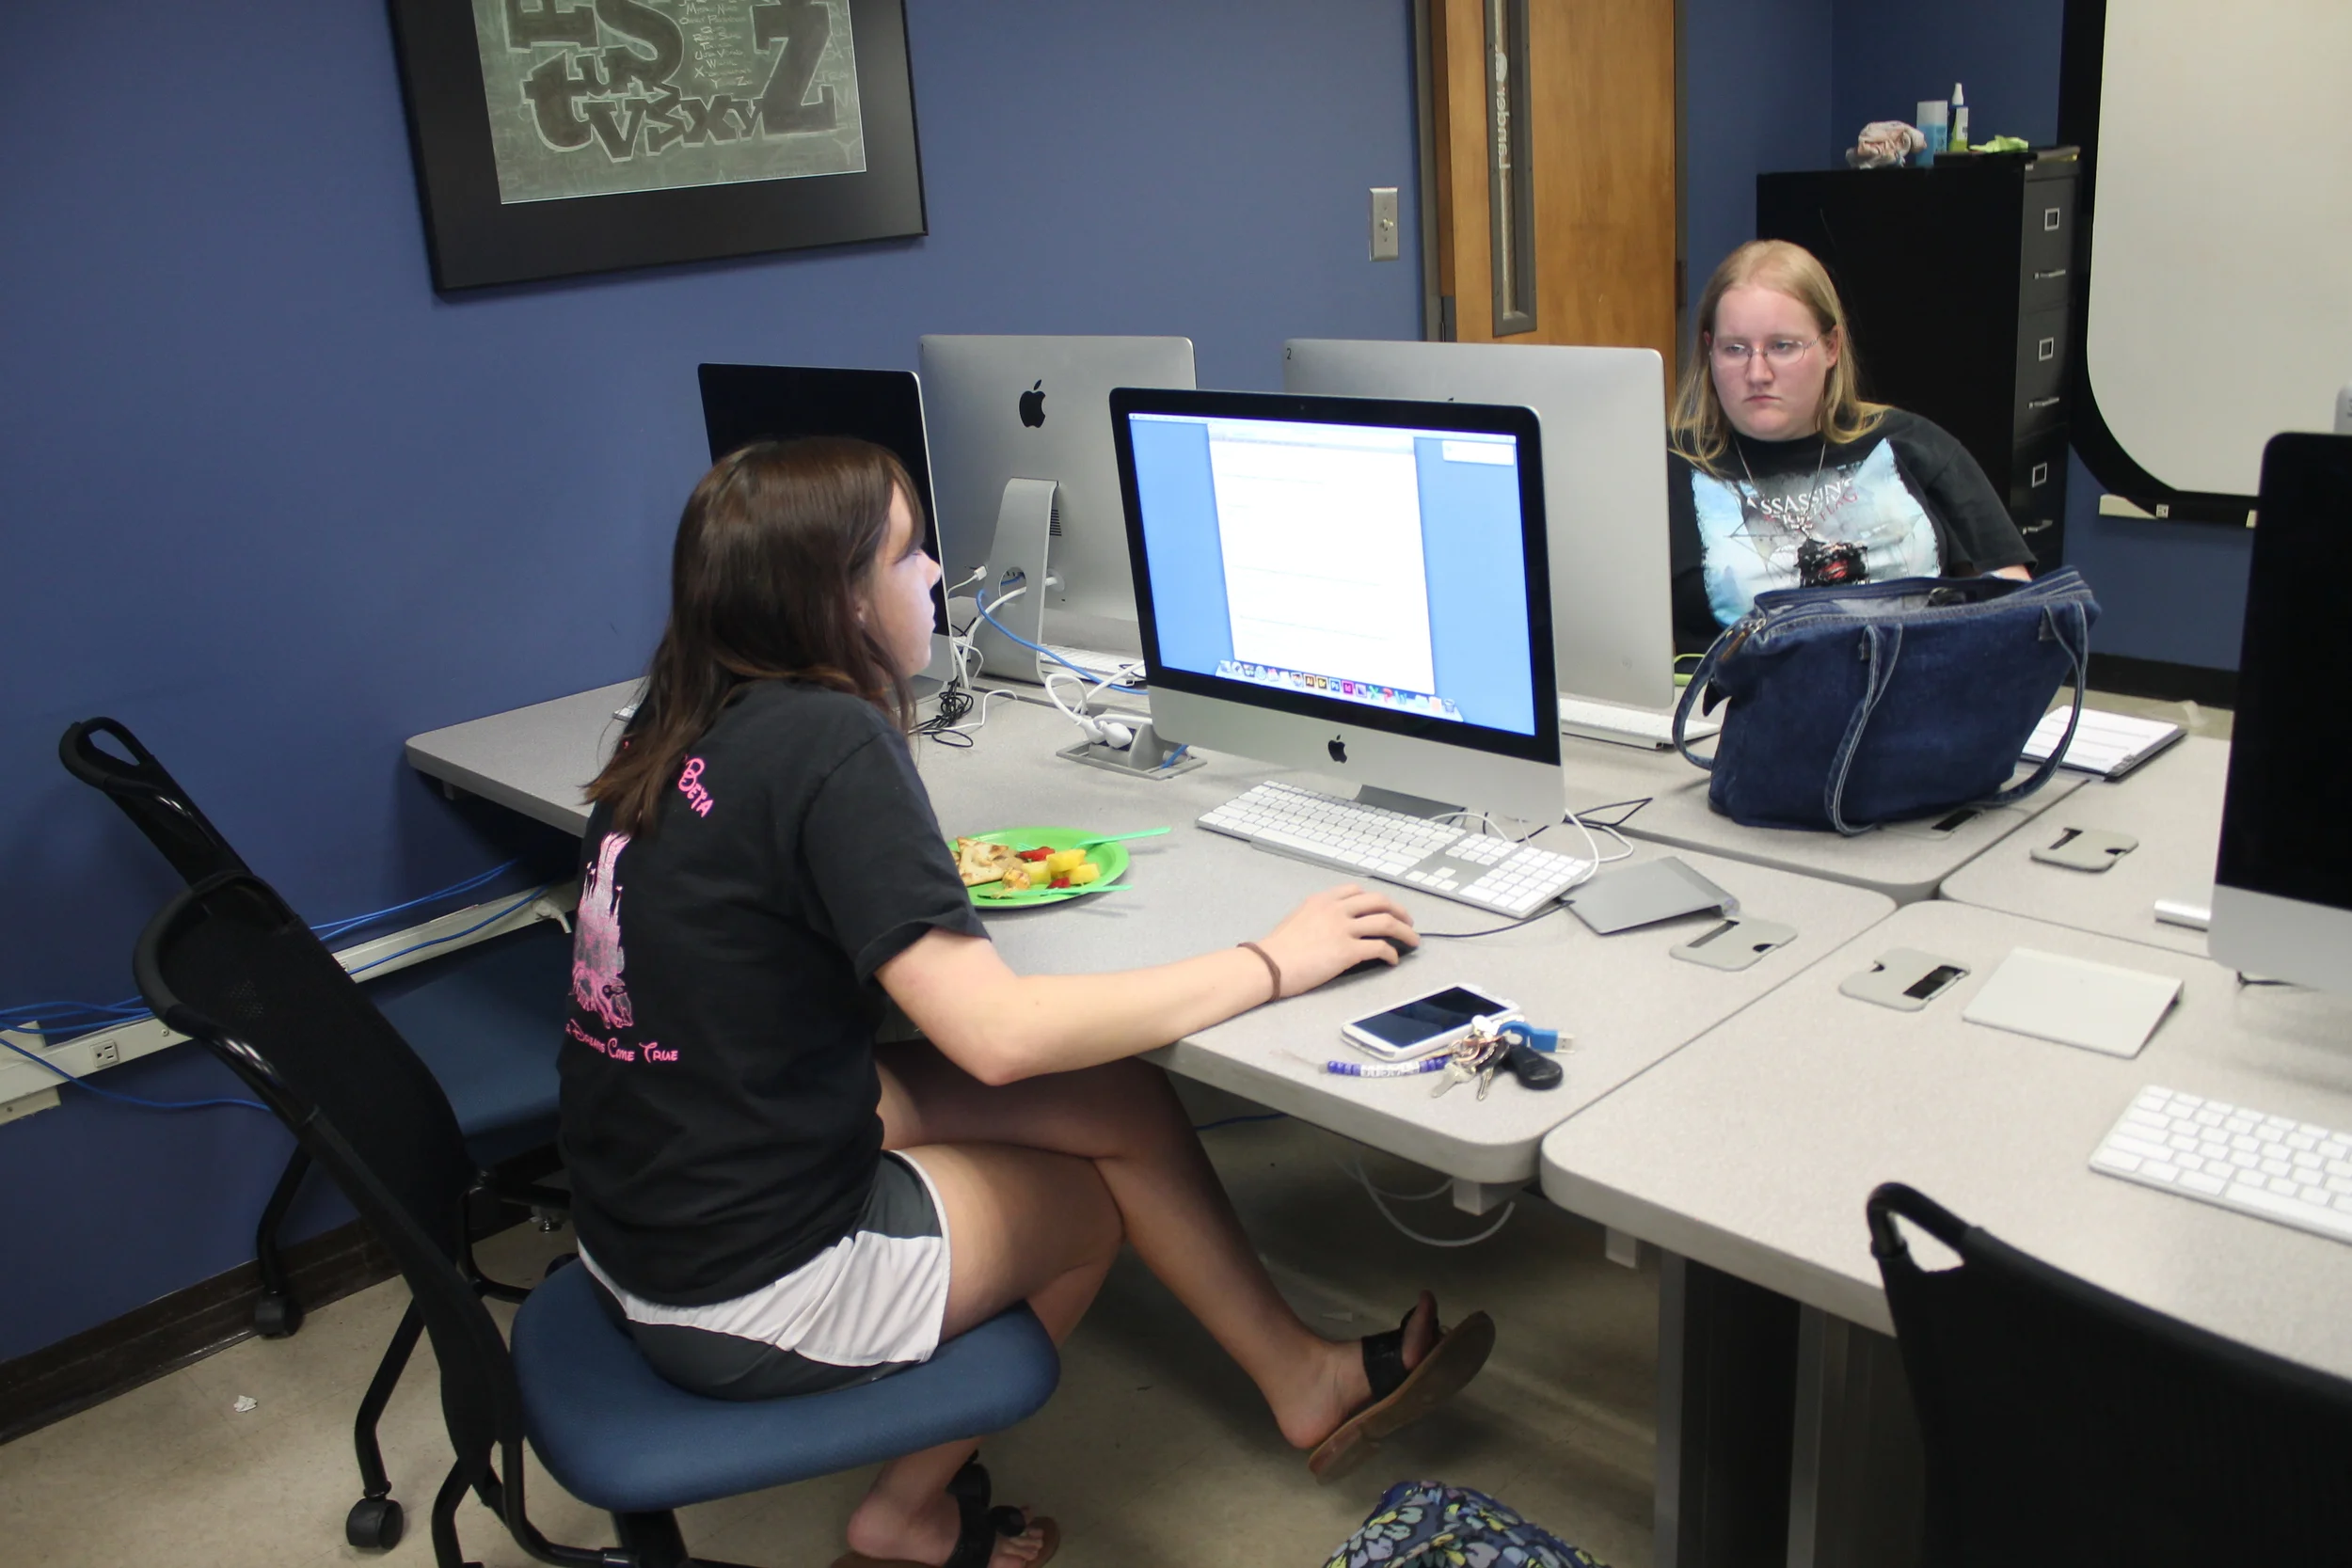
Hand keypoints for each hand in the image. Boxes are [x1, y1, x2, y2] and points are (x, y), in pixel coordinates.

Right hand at [1255, 884, 1417, 997]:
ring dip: (1405, 931)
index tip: (1384, 908)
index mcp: (1322, 900)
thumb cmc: (1276, 948)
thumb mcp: (1297, 919)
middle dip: (1399, 910)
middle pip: (1379, 902)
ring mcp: (1343, 929)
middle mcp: (1336, 909)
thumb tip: (1332, 926)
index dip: (1376, 900)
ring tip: (1413, 941)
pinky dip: (1391, 953)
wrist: (1269, 965)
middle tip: (1408, 921)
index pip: (1357, 891)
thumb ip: (1318, 916)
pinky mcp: (1348, 951)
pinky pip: (1380, 948)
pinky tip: (1393, 960)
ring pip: (1387, 922)